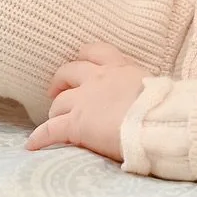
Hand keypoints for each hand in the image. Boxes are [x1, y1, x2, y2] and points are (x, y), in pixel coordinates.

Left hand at [26, 43, 149, 162]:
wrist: (157, 122)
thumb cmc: (163, 106)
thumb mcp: (155, 85)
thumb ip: (141, 85)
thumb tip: (147, 94)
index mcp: (119, 67)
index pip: (94, 51)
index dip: (83, 57)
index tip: (79, 62)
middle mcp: (97, 79)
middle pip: (68, 72)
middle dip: (60, 81)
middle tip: (58, 92)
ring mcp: (84, 101)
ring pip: (59, 102)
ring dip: (54, 111)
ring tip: (53, 120)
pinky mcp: (75, 124)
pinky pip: (50, 130)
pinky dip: (39, 137)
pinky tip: (32, 144)